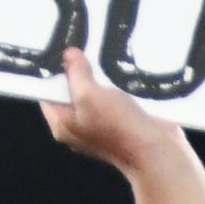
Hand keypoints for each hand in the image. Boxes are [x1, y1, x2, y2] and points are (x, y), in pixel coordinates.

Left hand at [38, 45, 182, 174]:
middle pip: (71, 92)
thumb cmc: (119, 128)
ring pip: (95, 93)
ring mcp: (100, 125)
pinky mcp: (121, 121)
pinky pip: (114, 98)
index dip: (53, 73)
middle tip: (87, 56)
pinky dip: (117, 87)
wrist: (156, 149)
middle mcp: (79, 126)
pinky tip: (122, 79)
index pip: (48, 94)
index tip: (63, 54)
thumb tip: (70, 56)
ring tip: (106, 67)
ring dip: (101, 79)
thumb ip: (76, 73)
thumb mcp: (88, 94)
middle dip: (79, 74)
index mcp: (63, 124)